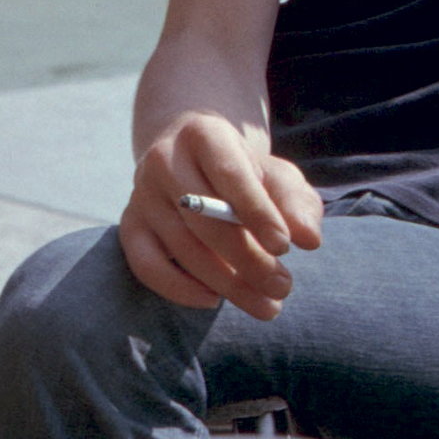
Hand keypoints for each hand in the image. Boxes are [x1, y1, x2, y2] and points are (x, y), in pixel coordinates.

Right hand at [119, 111, 322, 318]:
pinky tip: (214, 299)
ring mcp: (142, 194)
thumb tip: (309, 238)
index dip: (257, 212)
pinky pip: (146, 265)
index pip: (230, 174)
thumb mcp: (276, 175)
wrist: (195, 159)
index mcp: (205, 134)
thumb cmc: (244, 172)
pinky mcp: (130, 225)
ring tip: (266, 304)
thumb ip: (295, 202)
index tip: (285, 247)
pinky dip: (179, 288)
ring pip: (181, 246)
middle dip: (248, 259)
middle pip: (204, 217)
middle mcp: (165, 161)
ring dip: (226, 282)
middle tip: (284, 287)